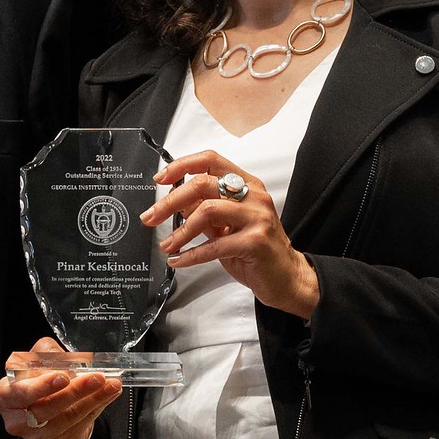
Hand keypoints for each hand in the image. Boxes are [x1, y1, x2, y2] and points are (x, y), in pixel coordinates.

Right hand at [0, 337, 123, 438]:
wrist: (46, 405)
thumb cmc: (36, 378)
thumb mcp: (34, 360)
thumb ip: (45, 353)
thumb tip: (62, 357)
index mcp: (3, 396)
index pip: (19, 392)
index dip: (41, 386)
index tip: (62, 376)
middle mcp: (17, 420)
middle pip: (46, 408)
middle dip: (74, 391)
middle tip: (95, 378)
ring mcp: (37, 435)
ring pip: (68, 417)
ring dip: (93, 398)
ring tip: (110, 383)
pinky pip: (82, 423)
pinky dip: (98, 405)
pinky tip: (109, 393)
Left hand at [144, 151, 319, 318]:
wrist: (287, 278)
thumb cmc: (255, 251)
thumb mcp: (226, 226)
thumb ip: (204, 211)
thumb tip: (174, 204)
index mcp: (246, 185)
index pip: (210, 161)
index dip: (182, 165)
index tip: (160, 179)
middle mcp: (253, 195)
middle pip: (202, 184)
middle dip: (169, 202)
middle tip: (151, 217)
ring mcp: (257, 217)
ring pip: (207, 211)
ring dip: (180, 231)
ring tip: (168, 246)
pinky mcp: (256, 241)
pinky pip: (214, 245)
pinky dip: (191, 254)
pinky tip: (179, 260)